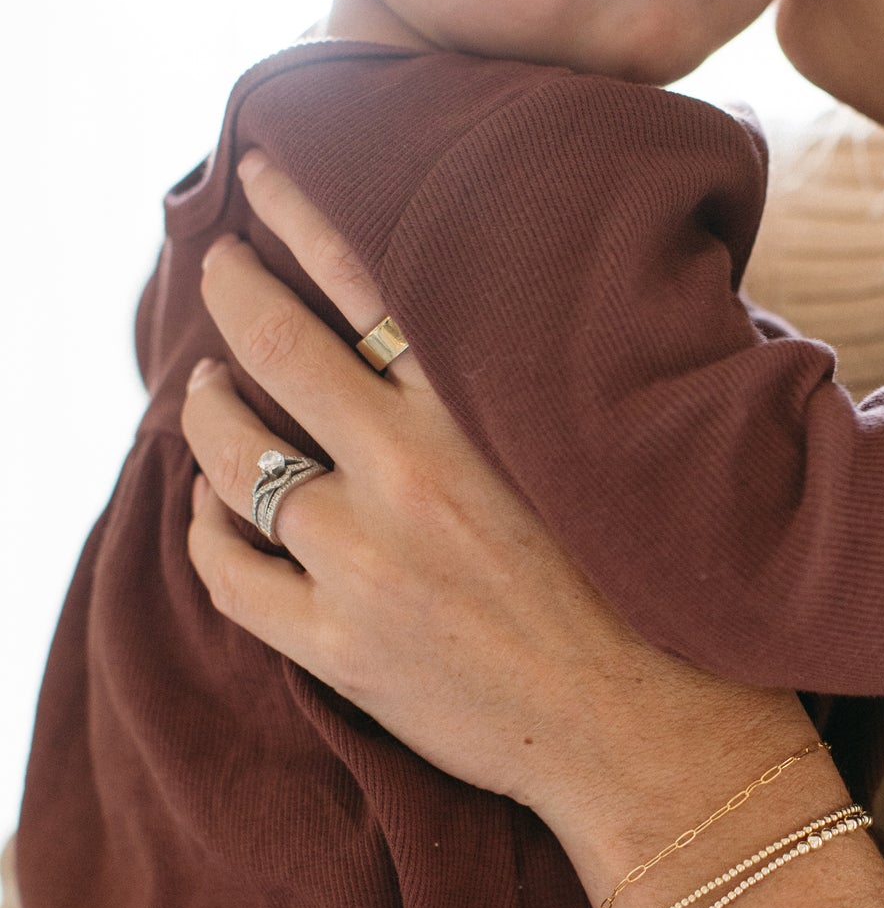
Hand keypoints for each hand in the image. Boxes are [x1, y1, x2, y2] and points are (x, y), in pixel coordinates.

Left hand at [183, 153, 807, 862]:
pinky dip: (205, 534)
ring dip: (204, 413)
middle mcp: (411, 470)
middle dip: (231, 293)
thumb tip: (527, 303)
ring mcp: (366, 561)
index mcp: (483, 409)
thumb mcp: (613, 448)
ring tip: (202, 392)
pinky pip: (229, 575)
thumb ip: (554, 373)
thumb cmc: (656, 589)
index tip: (259, 170)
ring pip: (234, 458)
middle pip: (274, 347)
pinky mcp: (340, 648)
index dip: (299, 213)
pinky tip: (209, 512)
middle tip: (216, 270)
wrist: (657, 737)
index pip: (365, 276)